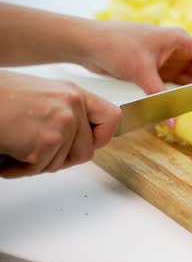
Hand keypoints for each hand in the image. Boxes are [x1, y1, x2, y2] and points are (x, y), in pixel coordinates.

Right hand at [0, 71, 120, 177]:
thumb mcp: (42, 96)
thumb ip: (65, 112)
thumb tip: (80, 137)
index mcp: (73, 93)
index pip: (112, 117)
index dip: (101, 137)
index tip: (90, 144)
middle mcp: (73, 104)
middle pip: (87, 151)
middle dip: (60, 159)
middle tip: (36, 152)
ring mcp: (62, 122)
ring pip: (62, 163)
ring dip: (37, 163)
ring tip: (16, 146)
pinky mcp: (46, 141)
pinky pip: (40, 169)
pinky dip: (19, 169)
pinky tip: (7, 153)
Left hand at [80, 21, 191, 94]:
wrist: (88, 43)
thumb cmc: (115, 46)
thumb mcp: (141, 72)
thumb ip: (159, 97)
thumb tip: (172, 122)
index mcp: (180, 40)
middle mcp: (177, 48)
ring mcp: (167, 58)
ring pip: (191, 76)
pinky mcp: (156, 68)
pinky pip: (176, 81)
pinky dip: (182, 91)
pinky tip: (187, 103)